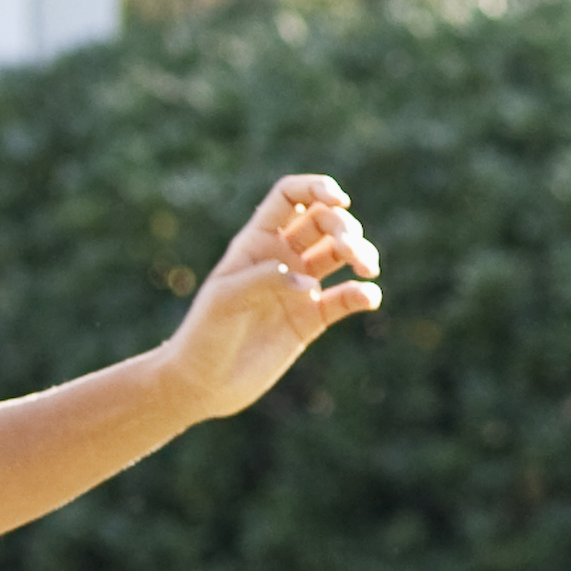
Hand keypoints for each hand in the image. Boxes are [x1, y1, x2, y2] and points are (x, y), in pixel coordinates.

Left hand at [158, 174, 384, 420]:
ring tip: (367, 269)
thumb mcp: (225, 300)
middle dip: (345, 228)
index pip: (291, 197)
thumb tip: (309, 283)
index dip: (316, 188)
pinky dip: (363, 294)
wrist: (203, 383)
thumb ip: (264, 281)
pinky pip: (347, 298)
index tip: (339, 199)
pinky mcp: (312, 319)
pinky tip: (367, 297)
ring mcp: (299, 288)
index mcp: (256, 242)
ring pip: (341, 254)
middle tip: (350, 251)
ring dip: (361, 253)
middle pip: (324, 222)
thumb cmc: (204, 334)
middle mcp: (281, 258)